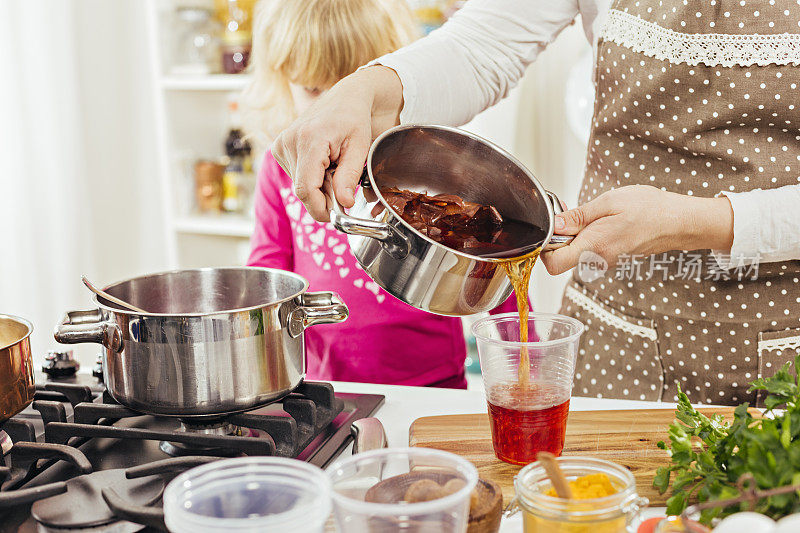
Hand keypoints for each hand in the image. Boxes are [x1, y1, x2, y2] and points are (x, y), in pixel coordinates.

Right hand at [271, 66, 403, 220]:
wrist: (345, 97)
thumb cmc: (355, 119)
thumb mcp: (360, 148)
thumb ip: (349, 177)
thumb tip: (344, 204)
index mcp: (309, 139)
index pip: (306, 189)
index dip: (320, 208)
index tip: (337, 216)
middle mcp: (289, 141)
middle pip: (303, 190)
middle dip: (324, 197)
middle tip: (343, 187)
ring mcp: (280, 144)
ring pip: (298, 185)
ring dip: (318, 187)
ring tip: (335, 168)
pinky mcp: (279, 148)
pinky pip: (295, 176)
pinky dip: (311, 178)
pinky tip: (323, 164)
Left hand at [541, 185, 733, 274]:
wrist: (678, 221)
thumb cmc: (649, 209)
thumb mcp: (608, 202)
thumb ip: (578, 216)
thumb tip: (555, 225)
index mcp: (594, 246)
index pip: (553, 265)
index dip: (544, 249)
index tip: (550, 230)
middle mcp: (598, 260)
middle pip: (561, 260)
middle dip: (560, 238)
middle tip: (570, 215)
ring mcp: (605, 262)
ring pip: (576, 254)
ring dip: (575, 236)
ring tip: (592, 217)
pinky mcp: (612, 258)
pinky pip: (589, 251)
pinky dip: (588, 238)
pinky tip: (602, 223)